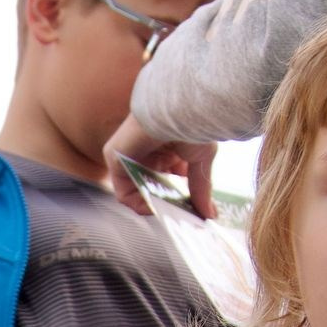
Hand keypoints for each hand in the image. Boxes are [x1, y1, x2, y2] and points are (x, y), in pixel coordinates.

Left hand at [104, 119, 220, 219]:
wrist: (178, 109)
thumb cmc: (192, 125)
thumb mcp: (201, 161)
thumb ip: (201, 189)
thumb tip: (210, 216)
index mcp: (166, 149)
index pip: (169, 180)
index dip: (179, 198)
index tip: (192, 212)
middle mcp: (147, 152)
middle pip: (153, 188)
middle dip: (168, 205)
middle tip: (183, 217)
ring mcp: (130, 156)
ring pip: (138, 191)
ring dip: (154, 206)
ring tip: (170, 211)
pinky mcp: (116, 159)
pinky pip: (123, 191)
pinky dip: (138, 203)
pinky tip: (154, 206)